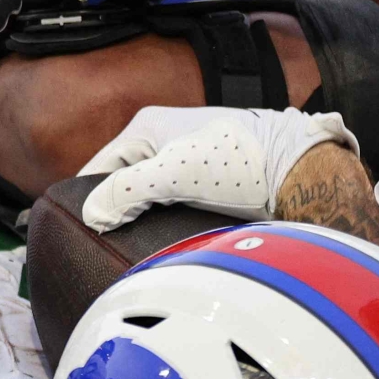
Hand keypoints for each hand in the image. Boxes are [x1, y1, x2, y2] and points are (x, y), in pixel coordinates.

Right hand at [79, 107, 360, 230]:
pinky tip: (168, 247)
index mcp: (147, 127)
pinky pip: (176, 210)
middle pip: (124, 185)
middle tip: (106, 248)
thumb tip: (92, 213)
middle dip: (116, 213)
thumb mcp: (175, 173)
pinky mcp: (211, 187)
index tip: (77, 231)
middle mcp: (166, 141)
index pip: (98, 167)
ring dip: (144, 224)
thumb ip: (128, 191)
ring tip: (136, 252)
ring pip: (150, 201)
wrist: (301, 171)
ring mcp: (189, 164)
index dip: (86, 198)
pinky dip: (168, 227)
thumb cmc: (241, 162)